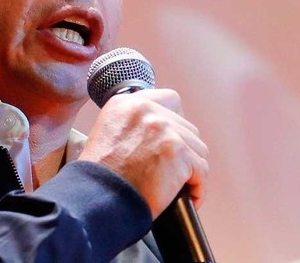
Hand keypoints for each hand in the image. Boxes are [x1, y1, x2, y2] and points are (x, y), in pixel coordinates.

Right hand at [78, 89, 208, 218]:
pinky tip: (188, 196)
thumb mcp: (108, 132)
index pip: (169, 100)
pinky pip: (202, 170)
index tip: (172, 141)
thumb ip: (133, 123)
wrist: (98, 199)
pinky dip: (198, 187)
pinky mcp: (178, 152)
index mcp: (126, 103)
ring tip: (179, 185)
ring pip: (197, 148)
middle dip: (184, 151)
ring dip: (191, 169)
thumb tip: (161, 130)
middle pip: (187, 127)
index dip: (175, 122)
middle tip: (173, 171)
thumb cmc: (101, 177)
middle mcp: (146, 110)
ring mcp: (164, 129)